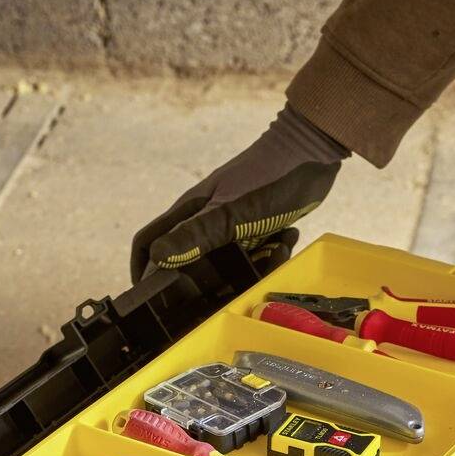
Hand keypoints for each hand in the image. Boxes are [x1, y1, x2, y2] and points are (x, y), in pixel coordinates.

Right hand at [129, 105, 346, 280]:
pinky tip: (285, 243)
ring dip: (249, 270)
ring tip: (271, 257)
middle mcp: (204, 220)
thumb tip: (158, 258)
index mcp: (188, 214)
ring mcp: (230, 224)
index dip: (144, 274)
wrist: (310, 151)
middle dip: (207, 283)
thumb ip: (195, 234)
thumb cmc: (267, 178)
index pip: (149, 245)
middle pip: (188, 263)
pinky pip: (255, 255)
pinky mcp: (256, 227)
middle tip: (226, 295)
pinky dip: (270, 256)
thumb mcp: (230, 213)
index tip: (148, 304)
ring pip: (227, 263)